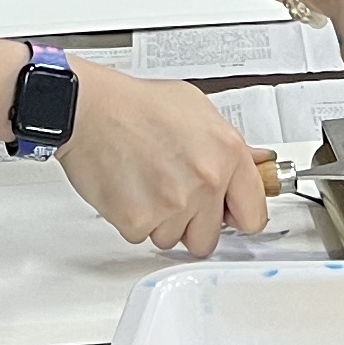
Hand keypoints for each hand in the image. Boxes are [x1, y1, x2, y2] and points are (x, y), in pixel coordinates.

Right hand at [54, 66, 269, 253]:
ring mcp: (172, 205)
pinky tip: (130, 188)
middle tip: (175, 195)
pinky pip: (142, 237)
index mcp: (227, 153)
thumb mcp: (197, 109)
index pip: (254, 215)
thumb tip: (254, 164)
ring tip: (148, 183)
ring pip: (173, 239)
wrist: (89, 108)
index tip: (228, 215)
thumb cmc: (137, 105)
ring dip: (162, 221)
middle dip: (193, 223)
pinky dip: (135, 219)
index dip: (237, 217)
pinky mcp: (139, 221)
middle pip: (209, 238)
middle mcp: (204, 182)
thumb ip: (229, 145)